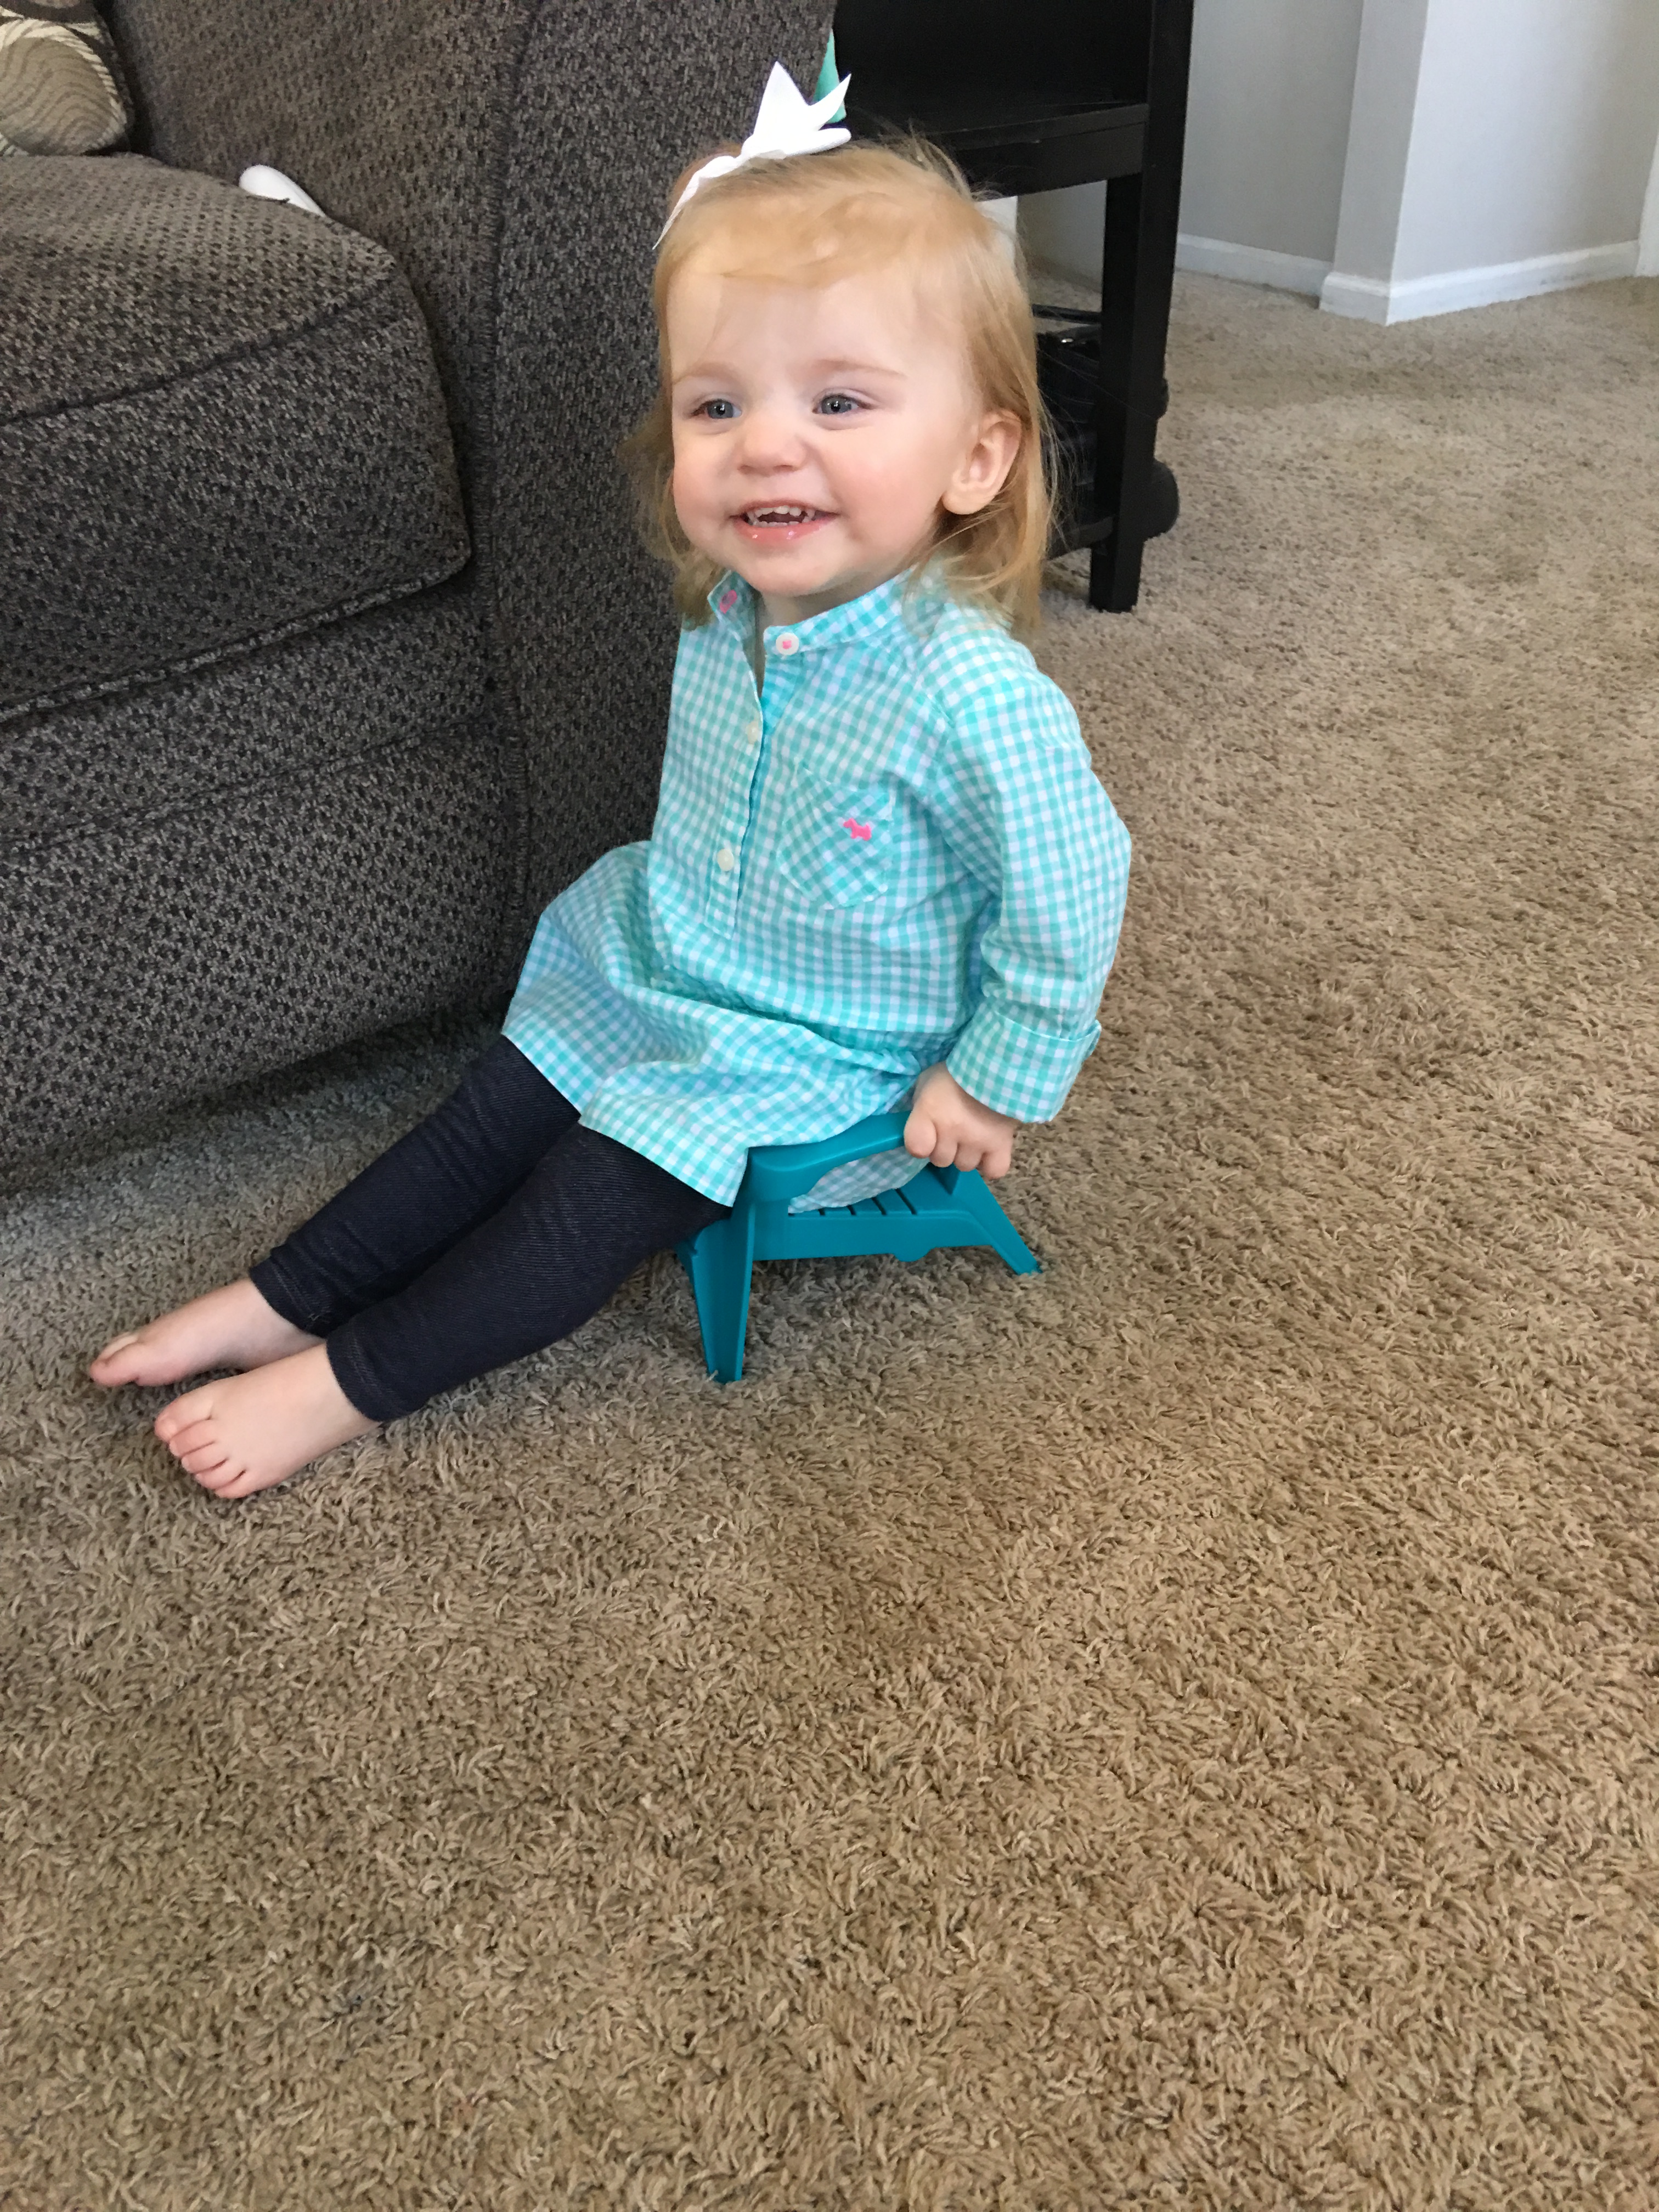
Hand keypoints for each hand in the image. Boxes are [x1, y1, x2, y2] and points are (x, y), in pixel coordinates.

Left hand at [903, 1064, 1019, 1178]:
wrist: (998, 1063)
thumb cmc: (957, 1072)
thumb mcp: (928, 1082)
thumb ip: (921, 1108)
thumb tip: (922, 1130)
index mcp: (929, 1110)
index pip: (916, 1147)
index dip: (921, 1143)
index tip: (927, 1133)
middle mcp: (951, 1129)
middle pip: (940, 1159)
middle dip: (945, 1146)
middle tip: (955, 1127)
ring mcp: (976, 1140)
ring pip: (965, 1165)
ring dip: (967, 1153)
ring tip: (974, 1133)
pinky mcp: (1001, 1145)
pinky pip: (993, 1170)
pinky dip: (990, 1164)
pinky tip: (988, 1151)